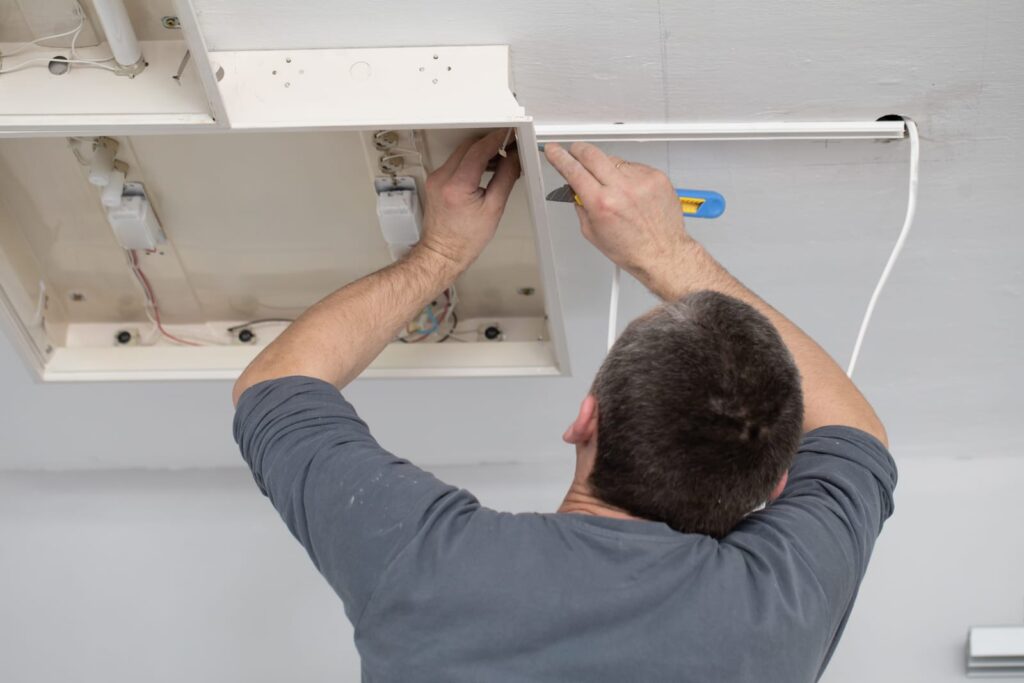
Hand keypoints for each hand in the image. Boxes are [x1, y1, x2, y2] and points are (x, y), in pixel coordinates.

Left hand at [417, 129, 520, 270]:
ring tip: (500, 159)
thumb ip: (505, 178)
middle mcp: (441, 178)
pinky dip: (471, 160)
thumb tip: (513, 158)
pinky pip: (455, 161)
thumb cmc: (465, 240)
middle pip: (468, 146)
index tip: (510, 136)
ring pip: (461, 152)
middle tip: (508, 147)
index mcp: (456, 186)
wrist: (443, 252)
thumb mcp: (493, 209)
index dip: (497, 139)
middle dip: (490, 143)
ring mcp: (436, 178)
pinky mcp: (436, 181)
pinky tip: (485, 167)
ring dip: (481, 151)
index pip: (478, 150)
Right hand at [544, 142, 690, 278]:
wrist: (663, 253)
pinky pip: (633, 166)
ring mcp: (641, 180)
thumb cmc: (631, 249)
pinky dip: (627, 175)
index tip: (553, 150)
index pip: (573, 170)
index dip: (559, 157)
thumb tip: (575, 185)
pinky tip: (631, 192)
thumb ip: (581, 205)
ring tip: (614, 188)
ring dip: (606, 168)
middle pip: (592, 154)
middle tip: (575, 152)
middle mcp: (622, 189)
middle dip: (579, 151)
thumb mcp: (592, 232)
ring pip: (613, 160)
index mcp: (602, 203)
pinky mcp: (655, 177)